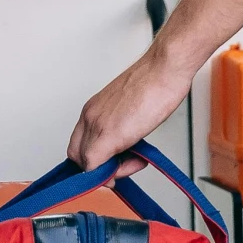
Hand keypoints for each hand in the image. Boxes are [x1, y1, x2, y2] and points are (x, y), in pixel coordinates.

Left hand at [68, 44, 193, 171]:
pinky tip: (137, 160)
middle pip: (78, 157)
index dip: (97, 160)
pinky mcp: (107, 135)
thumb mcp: (129, 107)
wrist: (164, 69)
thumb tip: (125, 145)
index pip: (80, 144)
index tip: (116, 162)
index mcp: (93, 109)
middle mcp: (90, 117)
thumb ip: (121, 126)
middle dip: (101, 168)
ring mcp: (96, 125)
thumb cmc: (155, 83)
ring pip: (85, 164)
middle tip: (126, 163)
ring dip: (112, 170)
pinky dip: (113, 173)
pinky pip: (94, 167)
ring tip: (137, 158)